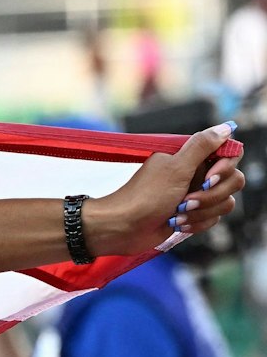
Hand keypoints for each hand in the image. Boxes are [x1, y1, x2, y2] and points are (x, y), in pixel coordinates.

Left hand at [88, 121, 244, 256]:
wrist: (123, 229)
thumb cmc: (145, 198)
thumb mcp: (175, 167)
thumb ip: (202, 146)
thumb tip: (226, 127)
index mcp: (190, 157)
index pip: (229, 153)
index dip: (224, 168)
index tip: (207, 178)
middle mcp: (195, 173)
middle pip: (233, 180)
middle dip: (211, 195)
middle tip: (186, 200)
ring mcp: (195, 194)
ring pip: (225, 202)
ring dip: (202, 211)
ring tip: (177, 214)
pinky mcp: (193, 214)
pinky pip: (213, 218)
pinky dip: (196, 223)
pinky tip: (177, 224)